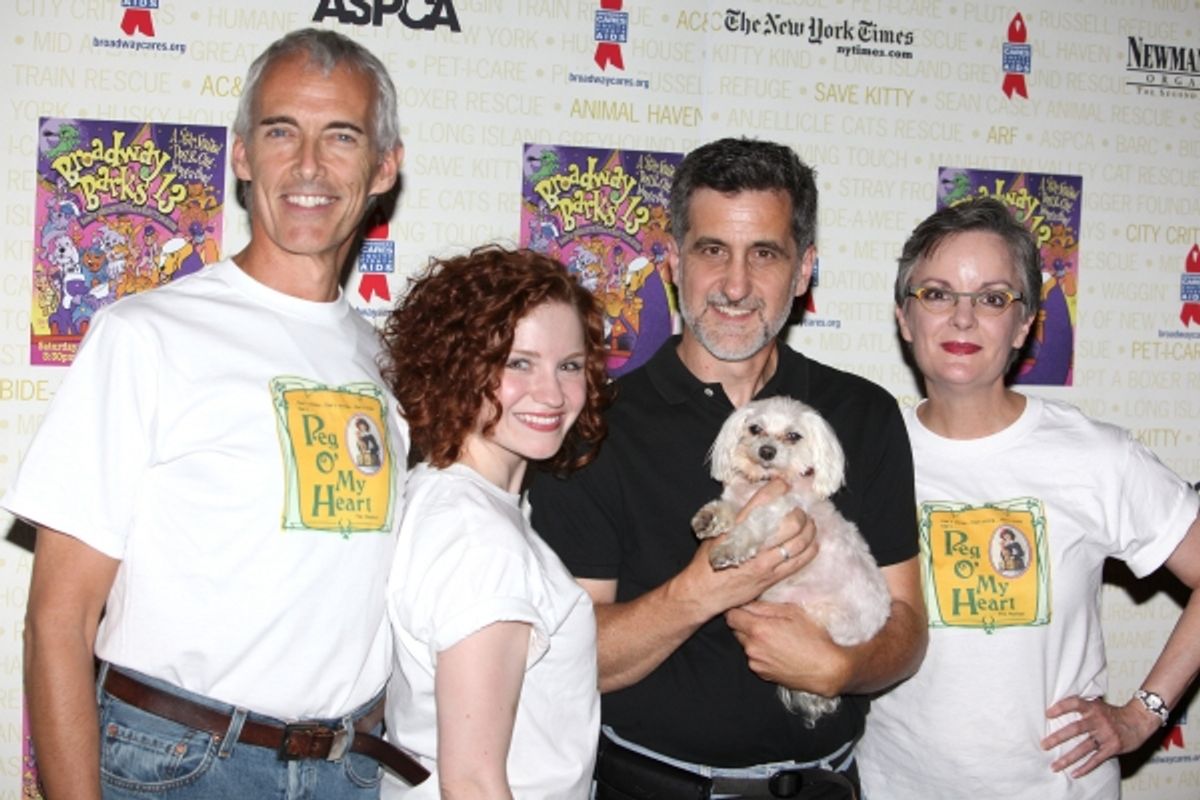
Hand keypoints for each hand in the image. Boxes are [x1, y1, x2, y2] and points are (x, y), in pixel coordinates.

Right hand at [671, 479, 817, 618]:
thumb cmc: (707, 561)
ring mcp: (765, 563)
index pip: (763, 501)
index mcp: (737, 528)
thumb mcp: (716, 532)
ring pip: (799, 543)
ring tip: (809, 524)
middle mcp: (754, 544)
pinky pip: (799, 562)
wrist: (704, 591)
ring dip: (809, 530)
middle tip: (799, 509)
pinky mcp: (771, 577)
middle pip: (791, 523)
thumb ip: (734, 517)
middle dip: (800, 513)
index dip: (777, 488)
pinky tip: (813, 544)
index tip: (783, 484)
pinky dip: (810, 550)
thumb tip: (753, 502)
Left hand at [726, 601, 851, 697]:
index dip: (737, 609)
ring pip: (745, 645)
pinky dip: (761, 653)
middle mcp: (753, 648)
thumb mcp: (793, 612)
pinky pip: (754, 658)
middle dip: (745, 623)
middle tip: (765, 621)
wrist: (827, 670)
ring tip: (776, 637)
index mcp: (758, 630)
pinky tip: (778, 650)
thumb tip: (748, 602)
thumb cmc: (814, 640)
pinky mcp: (762, 674)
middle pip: (735, 630)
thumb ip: (765, 606)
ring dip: (753, 639)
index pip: (731, 615)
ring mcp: (756, 663)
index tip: (745, 607)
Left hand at [1041, 696, 1162, 777]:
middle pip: (1075, 729)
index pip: (1074, 704)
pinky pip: (1096, 760)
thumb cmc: (1114, 713)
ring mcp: (1106, 735)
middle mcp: (1098, 721)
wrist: (1139, 720)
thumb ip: (1083, 707)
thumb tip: (1059, 707)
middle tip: (1043, 745)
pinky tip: (1074, 773)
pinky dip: (1085, 768)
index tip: (1047, 714)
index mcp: (1093, 707)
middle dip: (1058, 737)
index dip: (1061, 708)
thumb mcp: (1098, 705)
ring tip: (1054, 765)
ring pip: (1083, 748)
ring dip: (1067, 758)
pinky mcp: (1112, 748)